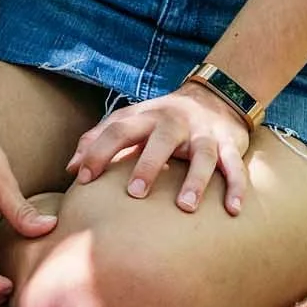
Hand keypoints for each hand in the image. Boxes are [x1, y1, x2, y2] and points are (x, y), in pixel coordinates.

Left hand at [66, 84, 253, 215]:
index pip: (119, 129)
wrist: (216, 96)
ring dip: (195, 180)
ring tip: (185, 206)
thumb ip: (100, 139)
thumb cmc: (162, 119)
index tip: (83, 179)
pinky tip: (233, 210)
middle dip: (149, 164)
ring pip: (203, 154)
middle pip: (162, 139)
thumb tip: (70, 168)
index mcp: (147, 116)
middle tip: (135, 193)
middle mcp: (176, 122)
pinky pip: (235, 166)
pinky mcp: (230, 145)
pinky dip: (237, 187)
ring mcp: (205, 134)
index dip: (99, 151)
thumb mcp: (132, 120)